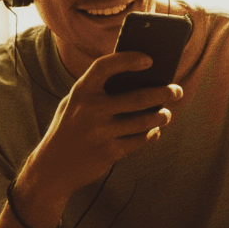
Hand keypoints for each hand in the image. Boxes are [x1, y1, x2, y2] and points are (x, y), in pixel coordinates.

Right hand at [22, 51, 182, 198]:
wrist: (52, 168)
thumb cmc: (68, 129)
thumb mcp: (73, 106)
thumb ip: (96, 93)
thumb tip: (137, 81)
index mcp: (80, 92)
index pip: (105, 66)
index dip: (127, 59)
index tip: (149, 59)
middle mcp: (90, 110)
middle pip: (138, 97)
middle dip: (163, 92)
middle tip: (176, 90)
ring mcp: (100, 133)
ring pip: (144, 121)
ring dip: (161, 116)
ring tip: (166, 113)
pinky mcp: (109, 153)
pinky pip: (139, 141)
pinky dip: (150, 135)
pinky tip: (154, 131)